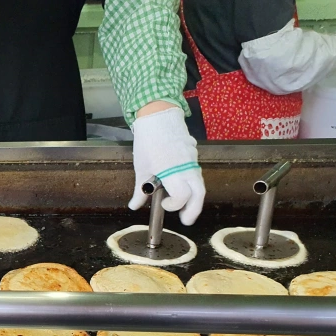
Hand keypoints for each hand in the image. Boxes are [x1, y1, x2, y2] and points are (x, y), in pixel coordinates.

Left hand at [130, 105, 205, 225]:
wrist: (158, 115)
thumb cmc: (148, 140)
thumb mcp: (141, 168)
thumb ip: (140, 190)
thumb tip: (135, 205)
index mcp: (170, 169)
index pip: (182, 195)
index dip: (175, 205)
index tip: (164, 204)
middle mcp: (185, 165)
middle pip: (199, 193)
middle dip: (194, 209)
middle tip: (186, 220)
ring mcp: (192, 158)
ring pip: (200, 183)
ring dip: (194, 198)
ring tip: (184, 208)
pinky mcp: (194, 153)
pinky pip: (196, 172)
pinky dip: (192, 184)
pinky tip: (182, 186)